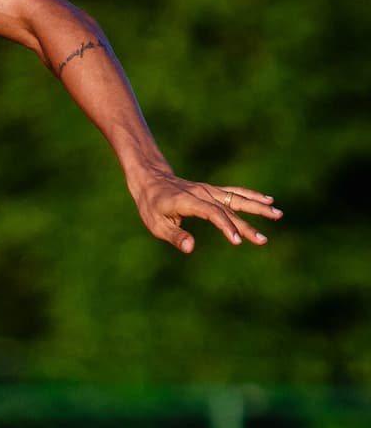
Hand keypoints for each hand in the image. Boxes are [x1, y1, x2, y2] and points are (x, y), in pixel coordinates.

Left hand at [131, 172, 281, 252]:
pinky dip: (250, 195)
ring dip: (257, 206)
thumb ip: (174, 236)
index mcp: (186, 201)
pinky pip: (234, 192)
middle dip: (246, 225)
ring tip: (277, 213)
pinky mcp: (211, 190)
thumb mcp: (155, 224)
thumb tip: (190, 248)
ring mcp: (207, 190)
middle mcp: (200, 193)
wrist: (150, 180)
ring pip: (235, 198)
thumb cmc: (151, 206)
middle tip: (262, 240)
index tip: (237, 241)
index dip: (225, 226)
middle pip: (227, 208)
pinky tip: (267, 200)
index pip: (211, 213)